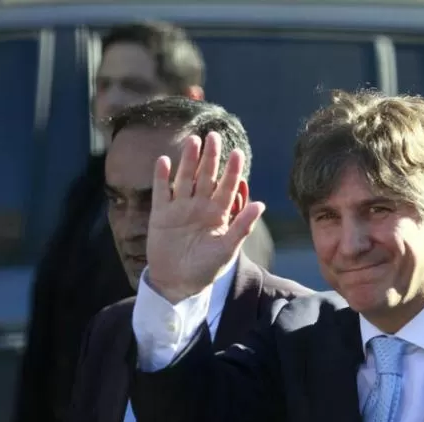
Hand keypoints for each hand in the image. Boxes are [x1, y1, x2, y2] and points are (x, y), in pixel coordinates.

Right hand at [146, 131, 264, 302]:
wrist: (179, 282)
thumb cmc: (207, 267)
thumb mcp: (227, 248)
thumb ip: (242, 226)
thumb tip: (262, 204)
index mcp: (219, 214)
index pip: (228, 187)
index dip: (233, 171)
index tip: (238, 153)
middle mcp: (200, 206)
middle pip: (206, 177)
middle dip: (211, 158)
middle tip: (214, 136)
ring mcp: (180, 208)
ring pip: (185, 179)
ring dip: (188, 161)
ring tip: (193, 142)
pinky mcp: (161, 214)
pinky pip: (161, 192)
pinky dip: (161, 177)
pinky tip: (163, 161)